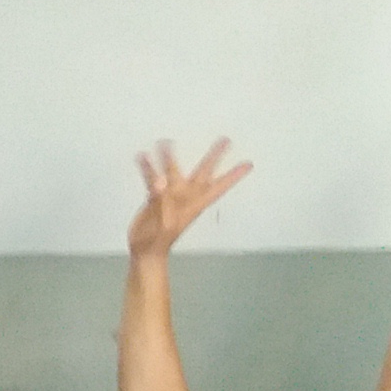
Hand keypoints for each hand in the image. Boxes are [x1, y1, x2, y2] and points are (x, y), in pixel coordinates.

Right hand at [128, 138, 252, 256]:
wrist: (144, 251)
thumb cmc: (157, 241)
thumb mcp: (164, 222)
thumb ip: (161, 201)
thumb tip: (159, 181)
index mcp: (194, 203)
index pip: (218, 187)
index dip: (233, 176)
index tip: (248, 164)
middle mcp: (185, 196)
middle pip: (203, 172)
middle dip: (214, 156)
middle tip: (225, 140)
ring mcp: (171, 196)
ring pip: (174, 172)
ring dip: (170, 158)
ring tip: (165, 141)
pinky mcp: (155, 198)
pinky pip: (152, 179)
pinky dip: (148, 168)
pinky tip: (142, 156)